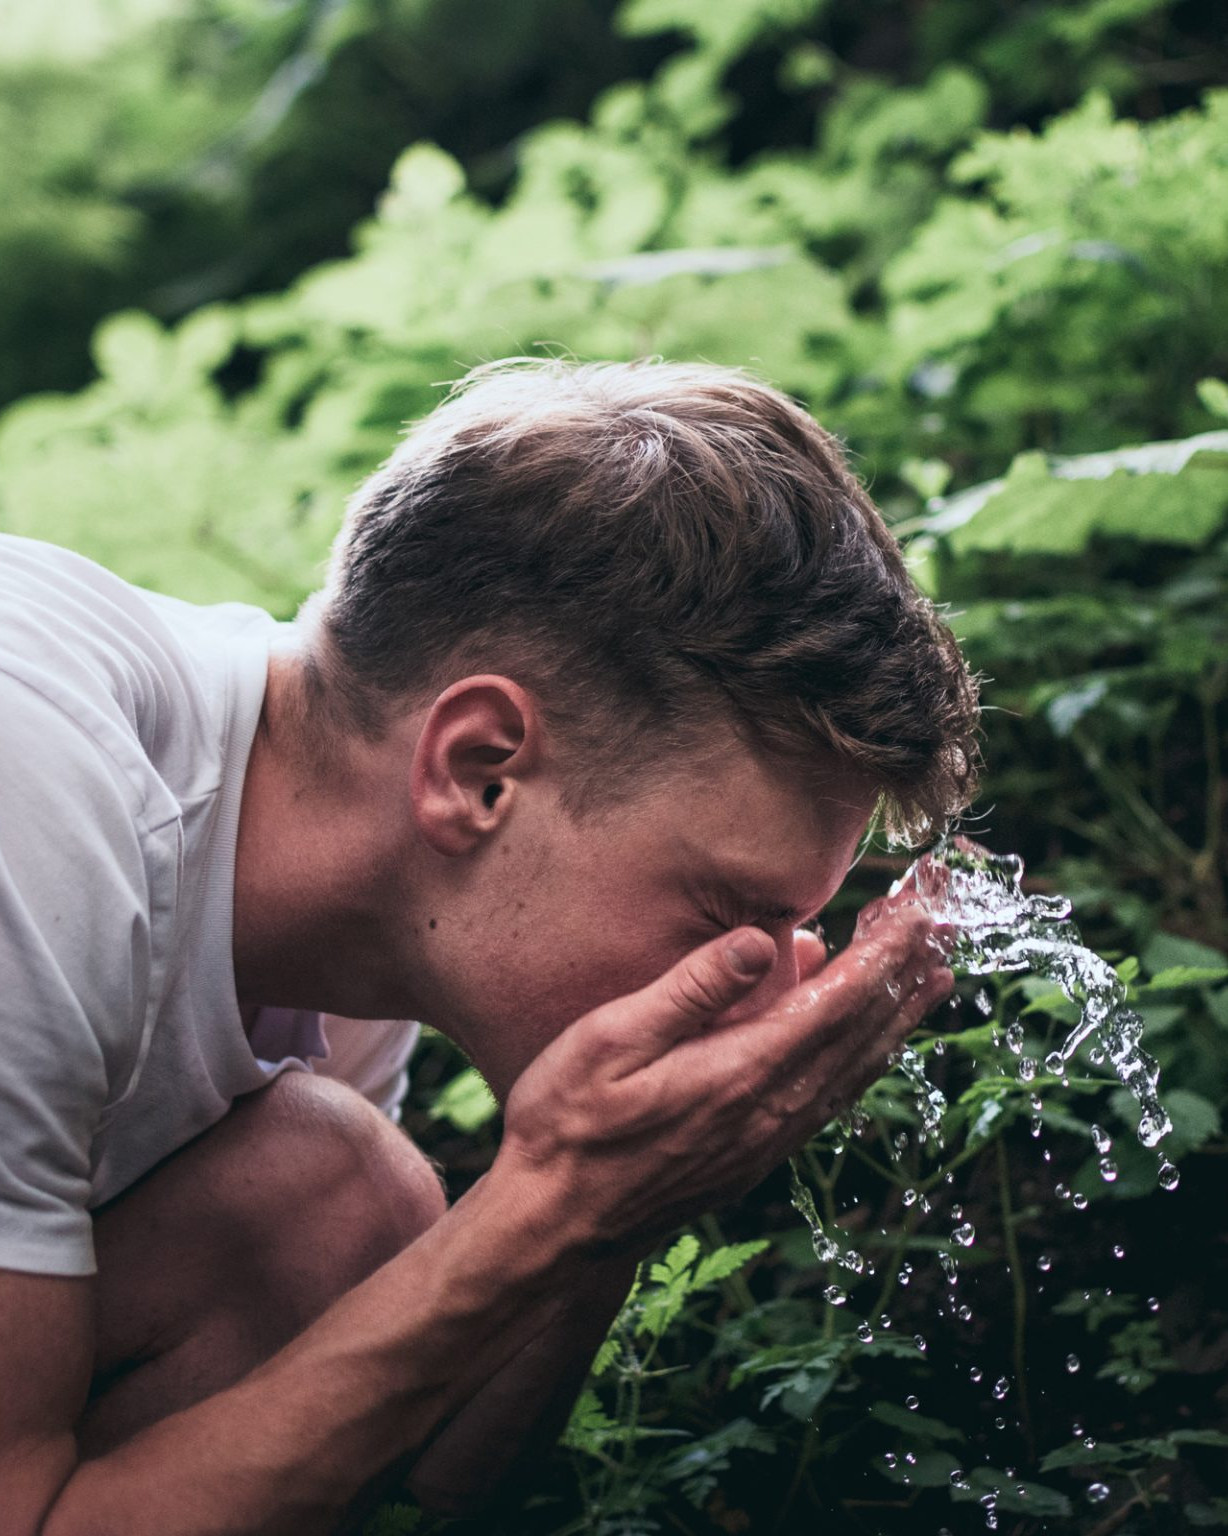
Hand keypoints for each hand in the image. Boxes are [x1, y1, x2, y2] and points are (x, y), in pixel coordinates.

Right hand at [496, 901, 951, 1254]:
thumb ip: (691, 990)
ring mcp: (768, 1138)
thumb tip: (761, 942)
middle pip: (863, 1031)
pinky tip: (872, 1043)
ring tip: (935, 976)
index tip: (922, 911)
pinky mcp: (756, 1156)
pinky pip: (833, 1097)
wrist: (554, 1226)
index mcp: (742, 1070)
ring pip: (856, 1067)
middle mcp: (772, 1108)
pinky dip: (866, 1058)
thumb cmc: (568, 1124)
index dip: (885, 953)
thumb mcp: (611, 1040)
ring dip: (899, 1017)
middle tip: (947, 925)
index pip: (838, 1000)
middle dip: (908, 973)